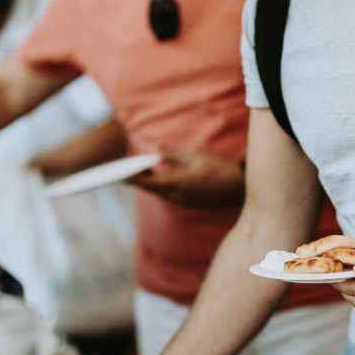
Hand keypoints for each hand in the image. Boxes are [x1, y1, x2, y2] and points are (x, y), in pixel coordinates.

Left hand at [129, 147, 243, 206]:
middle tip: (121, 169)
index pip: (149, 182)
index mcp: (179, 182)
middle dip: (137, 179)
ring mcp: (182, 201)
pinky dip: (157, 185)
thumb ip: (172, 154)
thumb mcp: (194, 155)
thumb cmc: (217, 167)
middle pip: (151, 188)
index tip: (118, 174)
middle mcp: (178, 195)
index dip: (132, 178)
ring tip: (134, 170)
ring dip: (147, 182)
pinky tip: (151, 176)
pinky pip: (167, 194)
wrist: (236, 185)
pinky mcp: (186, 203)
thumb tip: (153, 151)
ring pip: (158, 192)